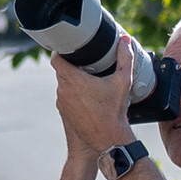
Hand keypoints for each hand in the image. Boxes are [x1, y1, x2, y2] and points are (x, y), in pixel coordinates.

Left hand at [50, 48, 134, 168]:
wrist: (108, 139)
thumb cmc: (114, 111)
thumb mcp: (123, 81)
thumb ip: (125, 58)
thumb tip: (124, 40)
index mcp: (73, 80)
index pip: (56, 58)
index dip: (61, 51)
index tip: (69, 49)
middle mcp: (64, 90)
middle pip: (60, 70)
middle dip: (71, 66)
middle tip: (85, 64)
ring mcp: (62, 102)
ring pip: (63, 84)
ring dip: (72, 81)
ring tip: (88, 81)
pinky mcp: (64, 112)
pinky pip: (65, 97)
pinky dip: (72, 94)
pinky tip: (86, 96)